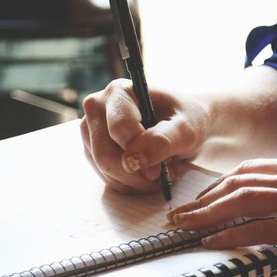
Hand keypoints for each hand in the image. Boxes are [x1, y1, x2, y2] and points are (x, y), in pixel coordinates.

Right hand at [80, 79, 210, 193]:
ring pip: (104, 169)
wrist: (183, 123)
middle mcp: (98, 107)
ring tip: (159, 172)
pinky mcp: (92, 149)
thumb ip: (162, 141)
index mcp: (119, 92)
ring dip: (134, 181)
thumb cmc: (186, 119)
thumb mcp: (185, 129)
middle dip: (136, 174)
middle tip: (162, 175)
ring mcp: (91, 129)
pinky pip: (105, 177)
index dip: (140, 154)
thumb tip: (132, 161)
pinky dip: (129, 184)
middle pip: (105, 154)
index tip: (160, 169)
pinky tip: (146, 175)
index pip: (118, 129)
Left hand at [168, 157, 276, 266]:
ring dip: (207, 215)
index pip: (249, 170)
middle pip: (238, 183)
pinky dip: (233, 235)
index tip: (200, 199)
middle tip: (179, 215)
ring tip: (184, 228)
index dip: (218, 185)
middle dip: (203, 200)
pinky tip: (214, 242)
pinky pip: (263, 228)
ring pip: (243, 202)